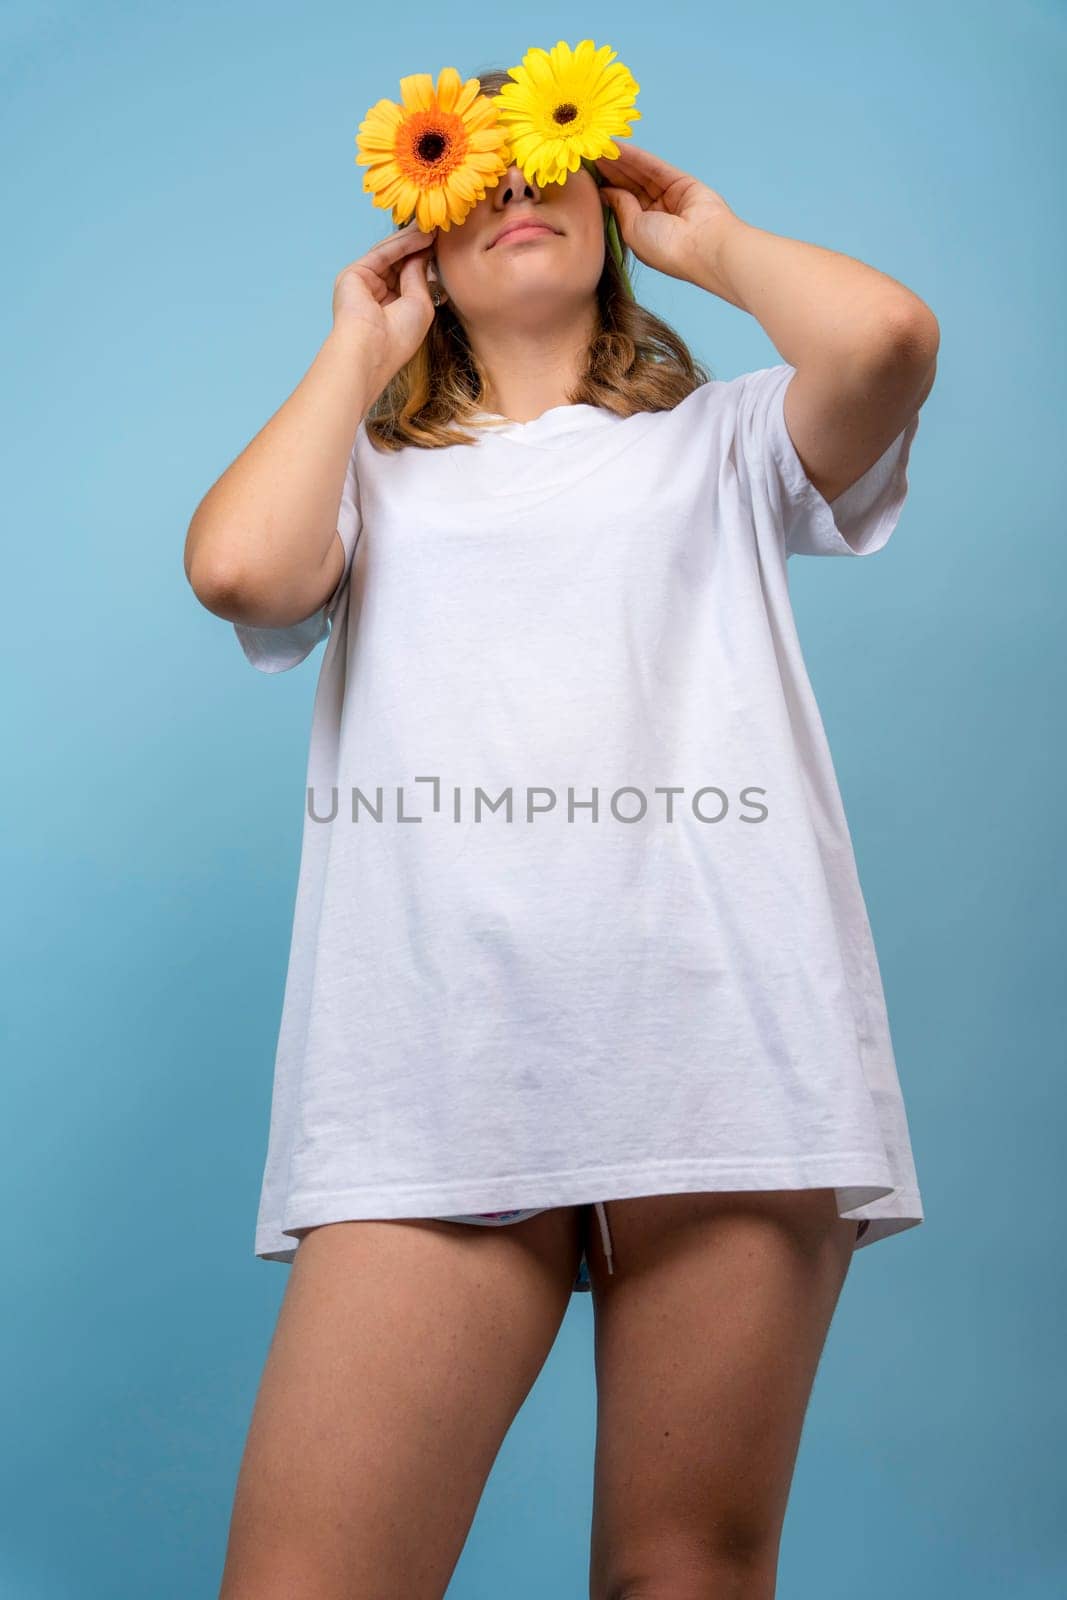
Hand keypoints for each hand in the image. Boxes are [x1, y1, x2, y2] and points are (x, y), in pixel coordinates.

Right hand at [332, 224, 439, 380]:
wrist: (372, 349)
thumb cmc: (399, 337)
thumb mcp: (420, 304)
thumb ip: (420, 275)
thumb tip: (423, 251)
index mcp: (392, 309)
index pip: (410, 277)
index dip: (426, 260)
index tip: (444, 245)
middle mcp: (377, 295)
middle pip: (399, 262)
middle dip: (419, 246)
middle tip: (440, 228)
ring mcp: (364, 284)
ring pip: (390, 255)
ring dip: (413, 240)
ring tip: (434, 228)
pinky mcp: (353, 274)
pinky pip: (382, 253)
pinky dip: (402, 244)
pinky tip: (421, 235)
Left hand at [594, 144, 745, 292]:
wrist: (700, 245)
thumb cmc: (665, 248)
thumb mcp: (632, 229)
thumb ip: (619, 206)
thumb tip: (605, 191)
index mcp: (642, 233)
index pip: (619, 204)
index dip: (602, 188)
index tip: (584, 174)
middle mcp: (655, 214)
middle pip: (627, 186)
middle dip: (608, 170)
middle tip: (587, 152)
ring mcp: (668, 197)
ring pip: (639, 174)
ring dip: (618, 160)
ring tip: (598, 145)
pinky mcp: (680, 181)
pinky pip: (653, 166)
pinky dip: (635, 156)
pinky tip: (618, 146)